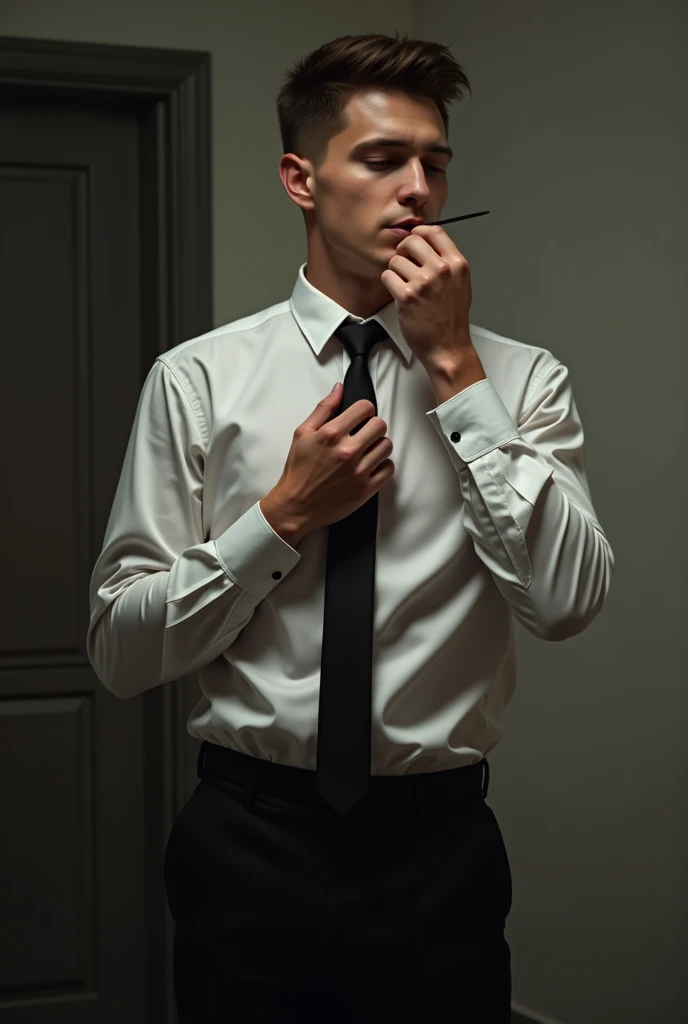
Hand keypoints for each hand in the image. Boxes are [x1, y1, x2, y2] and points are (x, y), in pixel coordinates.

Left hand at [381, 223, 472, 367]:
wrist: (447, 346)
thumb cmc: (452, 319)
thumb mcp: (461, 284)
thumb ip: (448, 263)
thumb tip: (429, 244)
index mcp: (457, 264)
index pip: (435, 232)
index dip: (419, 233)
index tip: (413, 240)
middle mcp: (442, 270)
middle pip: (412, 241)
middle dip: (403, 250)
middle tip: (404, 263)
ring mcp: (424, 282)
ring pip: (396, 260)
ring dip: (396, 271)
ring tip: (405, 285)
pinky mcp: (407, 296)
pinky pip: (387, 276)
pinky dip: (389, 284)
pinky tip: (399, 293)